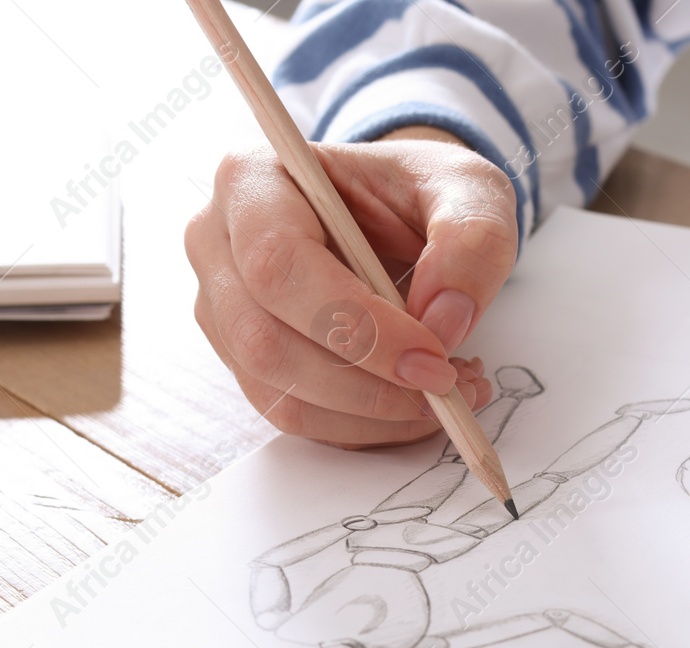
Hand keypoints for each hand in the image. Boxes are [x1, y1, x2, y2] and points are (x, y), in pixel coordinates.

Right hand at [185, 128, 516, 446]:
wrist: (399, 214)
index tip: (432, 358)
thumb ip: (471, 242)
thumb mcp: (469, 191)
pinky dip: (365, 426)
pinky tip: (416, 402)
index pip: (279, 264)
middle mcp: (218, 245)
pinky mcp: (245, 361)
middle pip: (265, 341)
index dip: (356, 324)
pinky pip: (296, 416)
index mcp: (253, 180)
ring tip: (447, 393)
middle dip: (366, 385)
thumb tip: (444, 322)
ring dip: (372, 414)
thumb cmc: (422, 192)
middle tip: (447, 389)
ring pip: (279, 393)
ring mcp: (223, 310)